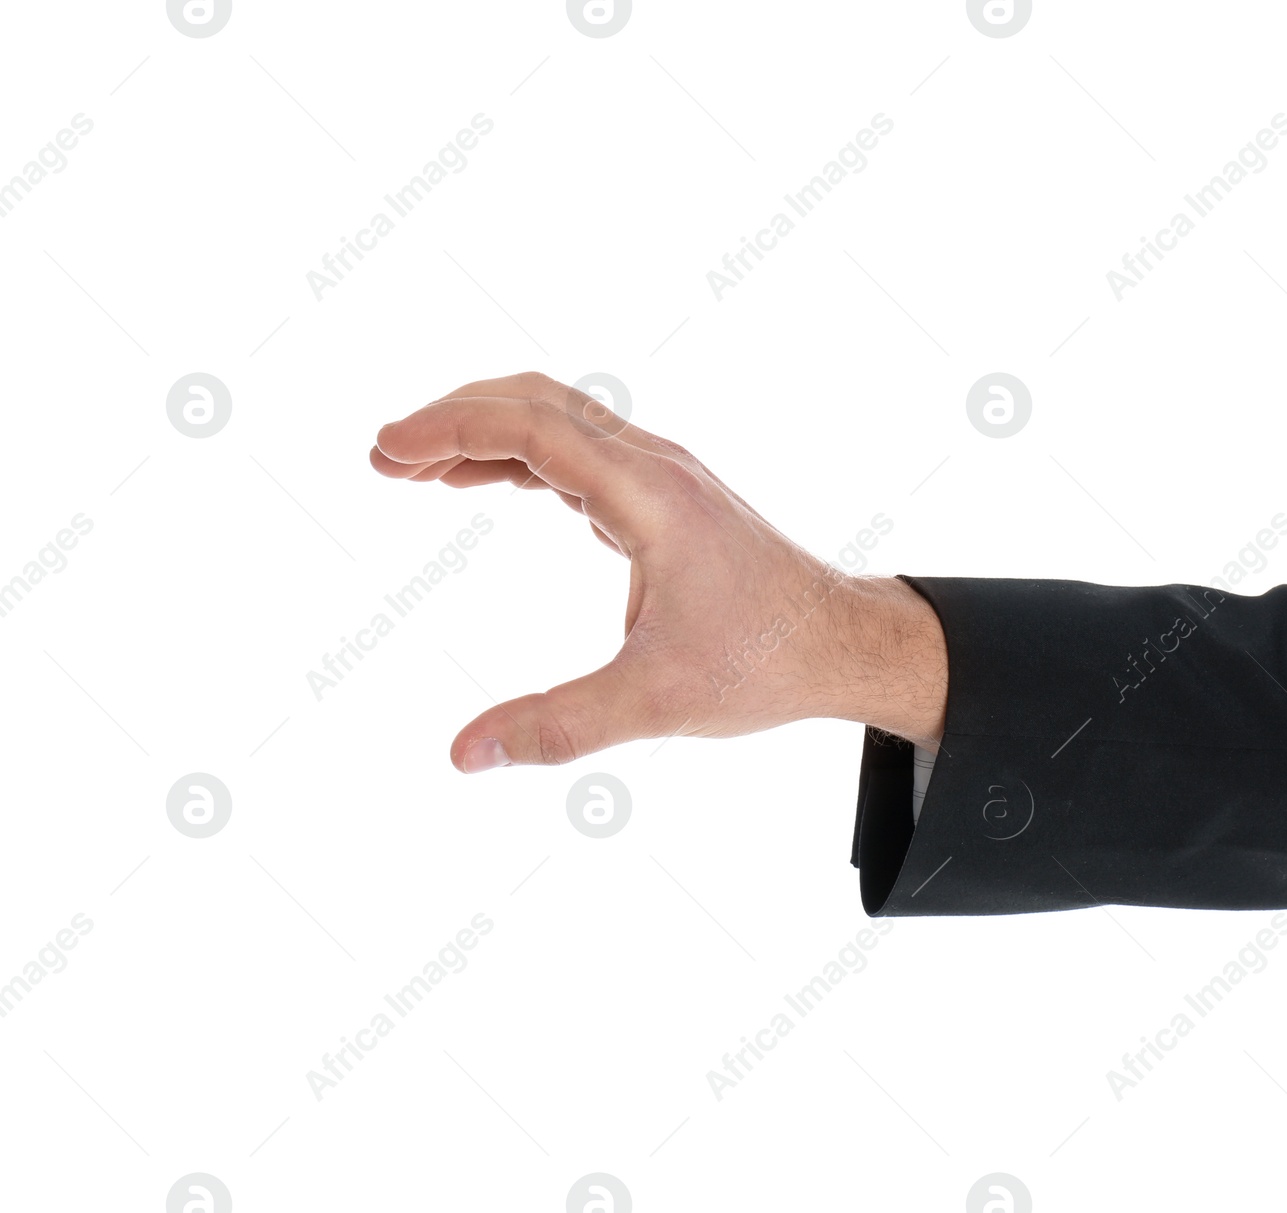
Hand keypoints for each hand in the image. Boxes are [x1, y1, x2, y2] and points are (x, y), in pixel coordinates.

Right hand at [369, 371, 947, 770]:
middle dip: (455, 418)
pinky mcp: (663, 498)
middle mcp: (655, 467)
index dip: (452, 428)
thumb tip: (463, 755)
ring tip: (412, 469)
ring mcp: (662, 476)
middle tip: (383, 457)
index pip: (534, 427)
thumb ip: (559, 727)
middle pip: (539, 403)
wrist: (842, 643)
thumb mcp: (657, 702)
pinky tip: (482, 483)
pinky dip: (520, 459)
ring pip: (559, 421)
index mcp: (651, 494)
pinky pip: (578, 454)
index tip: (387, 450)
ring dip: (484, 434)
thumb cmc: (764, 664)